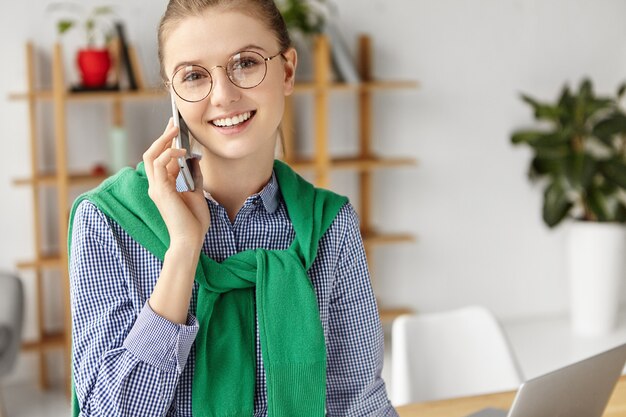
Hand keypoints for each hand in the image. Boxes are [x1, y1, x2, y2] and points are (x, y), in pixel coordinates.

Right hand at [143, 119, 209, 249]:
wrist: (191, 239)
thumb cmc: (194, 221)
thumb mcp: (196, 193)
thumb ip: (193, 176)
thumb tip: (195, 158)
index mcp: (163, 186)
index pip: (161, 159)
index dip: (168, 143)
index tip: (176, 129)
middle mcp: (156, 185)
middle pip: (152, 153)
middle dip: (162, 136)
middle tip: (173, 122)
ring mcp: (156, 187)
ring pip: (151, 155)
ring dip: (164, 140)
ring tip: (176, 129)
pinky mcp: (160, 190)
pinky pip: (159, 164)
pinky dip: (170, 153)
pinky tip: (183, 151)